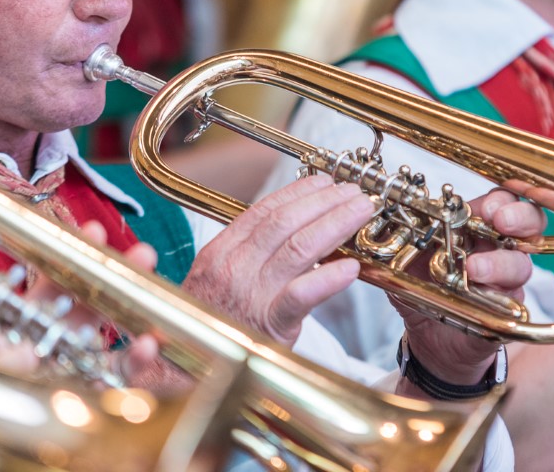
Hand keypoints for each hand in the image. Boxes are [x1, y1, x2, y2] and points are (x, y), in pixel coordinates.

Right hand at [179, 174, 373, 347]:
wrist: (193, 371)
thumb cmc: (214, 326)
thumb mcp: (219, 281)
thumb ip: (250, 255)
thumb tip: (290, 227)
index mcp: (220, 252)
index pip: (263, 211)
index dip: (297, 192)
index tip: (323, 181)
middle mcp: (233, 268)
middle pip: (285, 223)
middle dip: (324, 201)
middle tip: (352, 191)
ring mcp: (251, 295)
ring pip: (299, 248)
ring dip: (335, 223)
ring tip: (361, 211)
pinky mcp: (269, 325)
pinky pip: (301, 296)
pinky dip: (329, 279)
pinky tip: (352, 268)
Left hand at [397, 188, 543, 388]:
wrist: (428, 338)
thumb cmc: (422, 290)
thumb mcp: (402, 259)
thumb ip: (397, 238)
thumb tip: (378, 216)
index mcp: (475, 227)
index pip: (501, 202)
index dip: (502, 200)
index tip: (488, 207)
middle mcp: (496, 249)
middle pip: (529, 223)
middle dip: (521, 217)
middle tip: (502, 222)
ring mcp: (505, 280)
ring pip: (521, 264)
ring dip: (499, 263)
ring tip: (474, 269)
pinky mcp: (506, 311)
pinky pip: (514, 301)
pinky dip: (496, 296)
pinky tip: (478, 294)